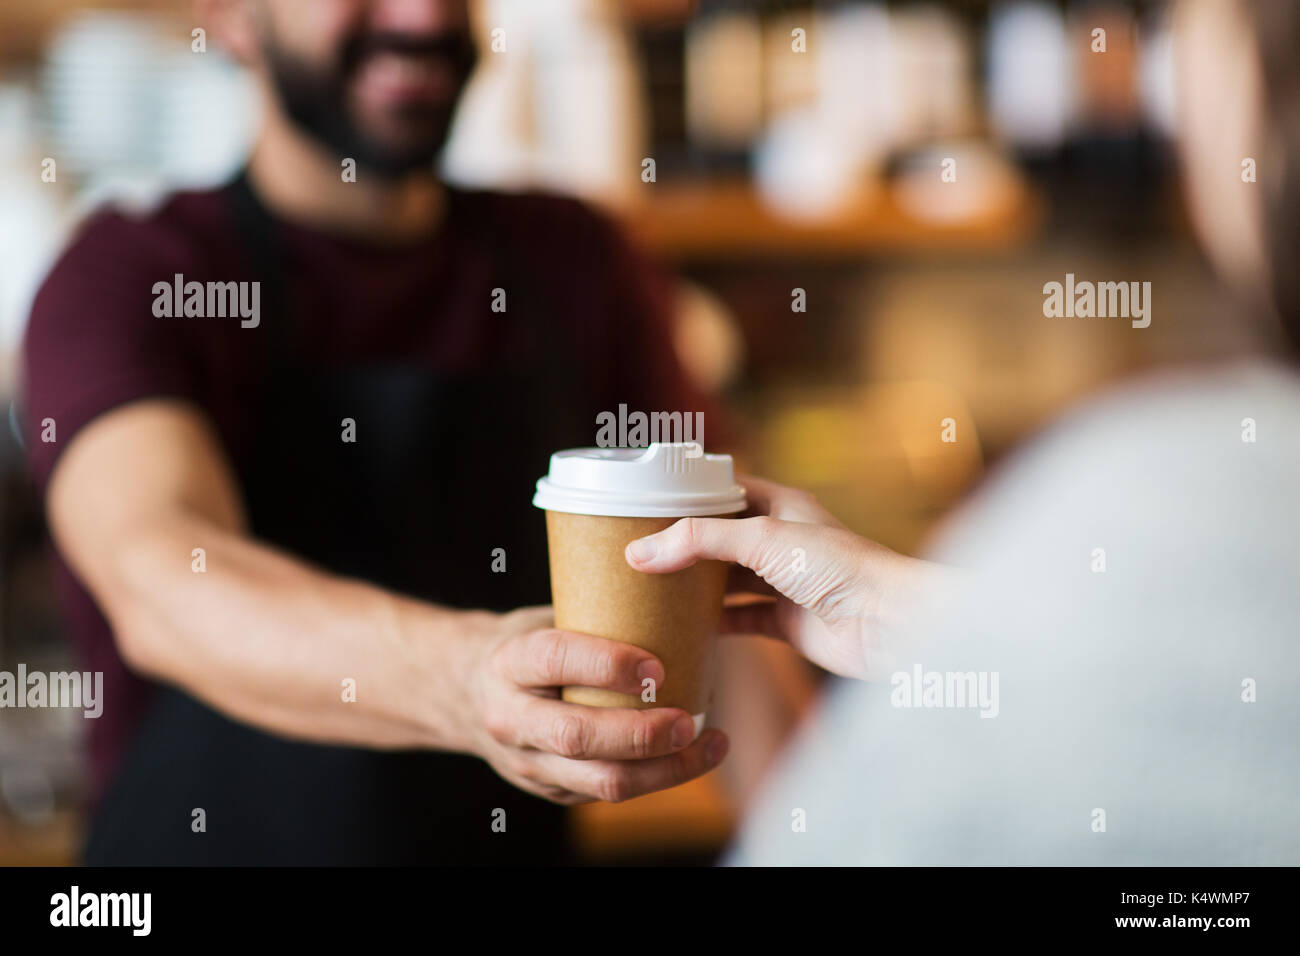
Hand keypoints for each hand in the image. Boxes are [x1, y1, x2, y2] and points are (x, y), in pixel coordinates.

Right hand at [453, 606, 728, 804]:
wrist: (462, 693)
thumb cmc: (524, 645)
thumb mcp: (544, 619)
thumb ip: (596, 620)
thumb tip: (681, 601)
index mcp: (509, 661)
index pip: (553, 661)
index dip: (607, 664)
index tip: (657, 665)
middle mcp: (511, 717)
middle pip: (577, 735)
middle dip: (641, 733)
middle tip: (690, 721)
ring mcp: (528, 762)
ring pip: (599, 781)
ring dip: (664, 770)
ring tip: (710, 745)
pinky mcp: (550, 790)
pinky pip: (608, 793)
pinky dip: (657, 777)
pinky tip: (691, 756)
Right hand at [624, 476, 948, 679]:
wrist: (888, 623)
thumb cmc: (842, 568)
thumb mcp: (763, 539)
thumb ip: (700, 541)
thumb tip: (640, 552)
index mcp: (782, 505)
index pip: (726, 489)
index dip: (689, 493)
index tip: (645, 502)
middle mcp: (781, 541)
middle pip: (721, 539)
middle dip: (683, 545)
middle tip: (637, 550)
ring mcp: (783, 583)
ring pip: (727, 581)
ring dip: (694, 587)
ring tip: (649, 588)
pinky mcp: (786, 623)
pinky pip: (739, 620)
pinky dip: (712, 625)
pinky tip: (682, 628)